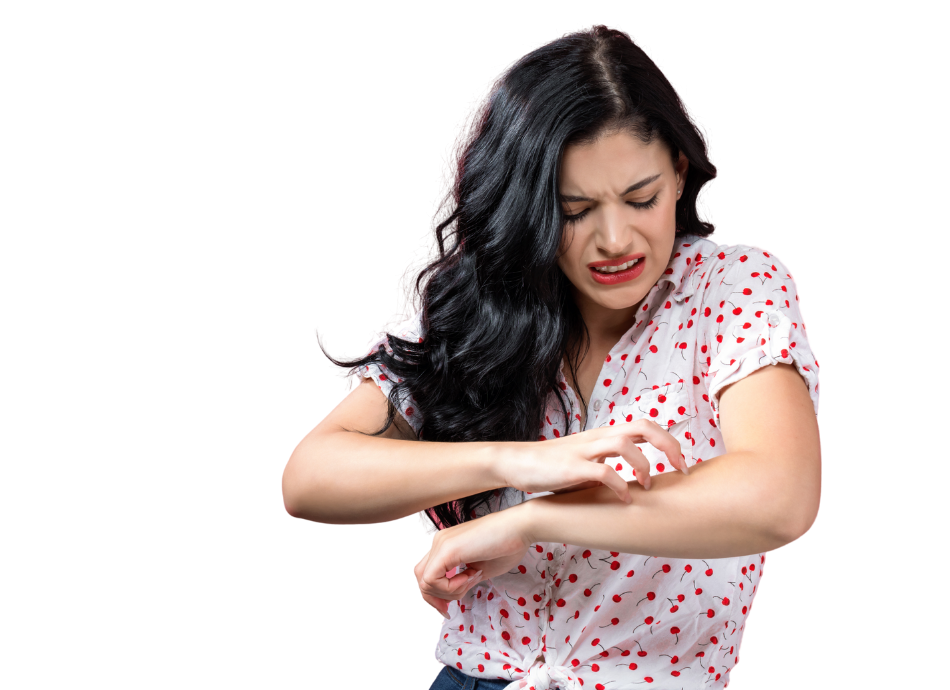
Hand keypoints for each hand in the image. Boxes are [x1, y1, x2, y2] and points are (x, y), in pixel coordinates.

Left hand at [414, 508, 530, 618]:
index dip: (436, 595)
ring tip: (473, 580)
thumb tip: (454, 594)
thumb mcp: (481, 570)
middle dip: (436, 598)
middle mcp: (440, 542)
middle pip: (421, 578)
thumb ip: (464, 581)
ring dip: (448, 592)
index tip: (449, 607)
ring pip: (424, 582)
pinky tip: (470, 578)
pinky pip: (432, 579)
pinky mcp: (447, 548)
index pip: (427, 574)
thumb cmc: (508, 545)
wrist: (521, 527)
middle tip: (452, 606)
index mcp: (447, 546)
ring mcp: (441, 544)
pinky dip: (450, 587)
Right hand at [499, 419, 687, 501]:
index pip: (645, 426)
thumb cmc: (554, 466)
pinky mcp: (572, 467)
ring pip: (625, 444)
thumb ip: (610, 465)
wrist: (518, 463)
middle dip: (668, 446)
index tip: (682, 465)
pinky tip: (625, 500)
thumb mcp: (587, 461)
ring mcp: (585, 450)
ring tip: (647, 486)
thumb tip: (635, 483)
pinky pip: (604, 472)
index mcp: (604, 435)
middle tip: (681, 470)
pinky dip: (620, 486)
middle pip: (643, 426)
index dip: (669, 442)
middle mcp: (598, 437)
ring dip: (644, 465)